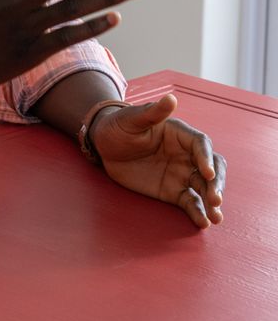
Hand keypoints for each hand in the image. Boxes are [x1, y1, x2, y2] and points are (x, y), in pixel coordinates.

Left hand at [91, 95, 226, 227]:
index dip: (206, 158)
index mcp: (180, 134)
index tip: (207, 173)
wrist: (104, 147)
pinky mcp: (173, 191)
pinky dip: (198, 212)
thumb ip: (152, 112)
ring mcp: (181, 173)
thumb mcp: (132, 118)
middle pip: (211, 168)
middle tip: (215, 199)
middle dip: (216, 183)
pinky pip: (190, 202)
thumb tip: (171, 98)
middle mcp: (186, 154)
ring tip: (216, 217)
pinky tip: (203, 222)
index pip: (201, 145)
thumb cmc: (119, 126)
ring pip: (204, 187)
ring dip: (212, 201)